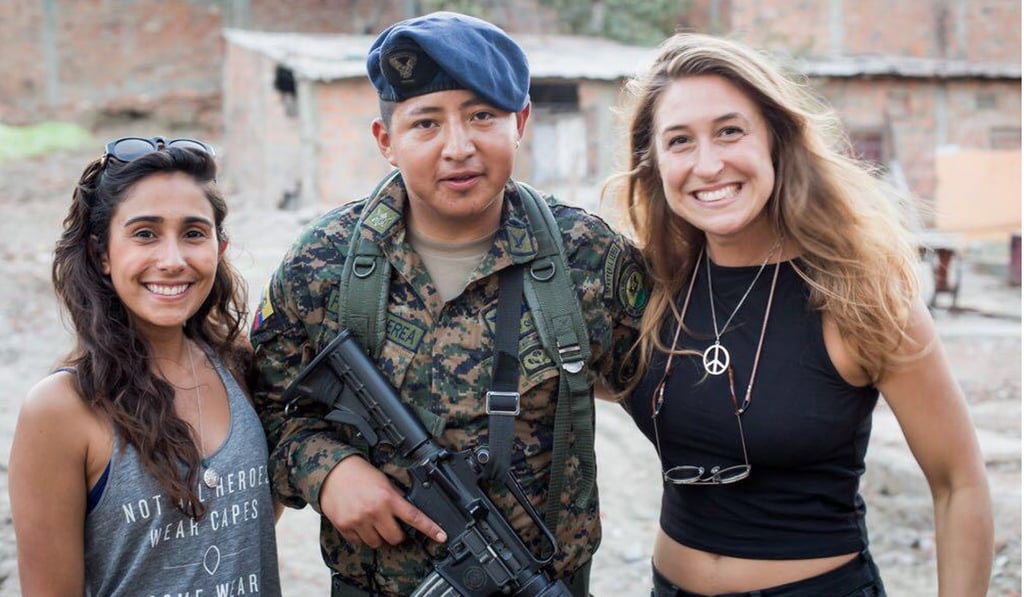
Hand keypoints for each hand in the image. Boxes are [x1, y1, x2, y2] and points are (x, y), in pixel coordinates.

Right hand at [319, 455, 446, 548]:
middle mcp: (375, 511)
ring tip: (372, 521)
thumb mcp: (384, 482)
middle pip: (395, 538)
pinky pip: (358, 542)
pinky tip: (359, 521)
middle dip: (396, 534)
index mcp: (388, 497)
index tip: (442, 537)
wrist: (333, 471)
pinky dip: (361, 536)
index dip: (430, 529)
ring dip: (378, 536)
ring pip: (377, 543)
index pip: (414, 517)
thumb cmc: (360, 474)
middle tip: (391, 525)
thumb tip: (407, 515)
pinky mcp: (345, 527)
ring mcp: (359, 521)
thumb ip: (395, 498)